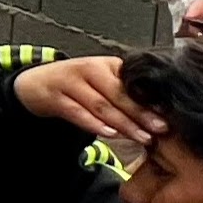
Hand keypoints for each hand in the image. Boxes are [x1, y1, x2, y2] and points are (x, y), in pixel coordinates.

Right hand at [12, 54, 160, 148]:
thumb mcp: (101, 81)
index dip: (150, 101)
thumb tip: (157, 111)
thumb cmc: (75, 85)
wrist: (34, 83)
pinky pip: (78, 112)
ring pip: (101, 105)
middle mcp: (89, 69)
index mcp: (106, 64)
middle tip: (160, 130)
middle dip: (141, 114)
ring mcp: (71, 82)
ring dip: (123, 123)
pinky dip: (94, 124)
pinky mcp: (55, 97)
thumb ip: (124, 92)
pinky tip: (110, 134)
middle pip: (119, 94)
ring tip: (141, 137)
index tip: (168, 117)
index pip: (132, 84)